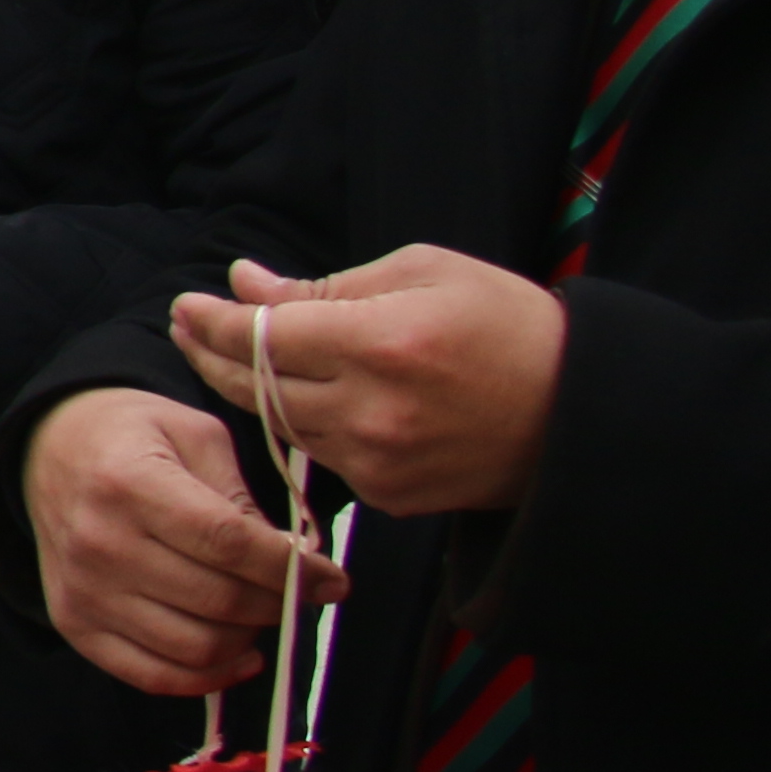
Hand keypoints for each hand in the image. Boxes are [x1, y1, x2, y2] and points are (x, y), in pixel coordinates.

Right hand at [27, 385, 331, 695]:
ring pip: (196, 647)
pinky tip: (237, 655)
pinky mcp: (74, 624)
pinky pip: (153, 676)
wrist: (47, 449)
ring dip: (248, 639)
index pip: (228, 543)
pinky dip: (208, 677)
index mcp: (129, 482)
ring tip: (260, 612)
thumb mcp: (196, 436)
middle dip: (278, 603)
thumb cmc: (133, 436)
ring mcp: (84, 591)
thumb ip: (244, 499)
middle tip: (297, 591)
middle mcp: (99, 543)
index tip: (331, 579)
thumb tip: (295, 563)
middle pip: (218, 600)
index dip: (291, 568)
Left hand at [172, 246, 560, 517]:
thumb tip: (246, 284)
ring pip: (284, 425)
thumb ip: (326, 286)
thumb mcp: (424, 274)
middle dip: (212, 354)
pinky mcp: (392, 497)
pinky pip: (324, 457)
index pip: (262, 336)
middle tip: (187, 327)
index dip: (214, 321)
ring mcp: (379, 461)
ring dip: (252, 391)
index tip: (186, 304)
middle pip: (258, 387)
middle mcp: (371, 410)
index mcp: (380, 344)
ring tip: (228, 355)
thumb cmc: (509, 326)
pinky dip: (306, 425)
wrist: (584, 414)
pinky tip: (296, 397)